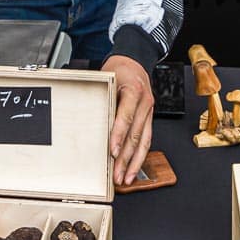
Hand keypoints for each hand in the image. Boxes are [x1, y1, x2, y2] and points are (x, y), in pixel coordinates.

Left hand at [102, 55, 154, 185]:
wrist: (135, 61)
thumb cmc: (119, 69)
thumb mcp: (107, 78)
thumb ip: (102, 99)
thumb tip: (90, 122)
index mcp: (134, 91)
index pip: (125, 116)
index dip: (118, 135)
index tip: (112, 151)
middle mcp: (144, 103)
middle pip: (135, 135)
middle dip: (125, 158)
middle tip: (117, 174)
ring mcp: (149, 112)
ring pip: (143, 142)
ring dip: (134, 163)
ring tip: (126, 178)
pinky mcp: (149, 118)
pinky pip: (146, 139)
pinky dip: (139, 156)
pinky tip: (133, 168)